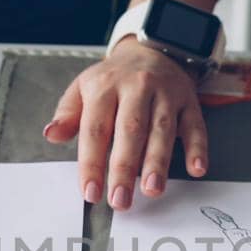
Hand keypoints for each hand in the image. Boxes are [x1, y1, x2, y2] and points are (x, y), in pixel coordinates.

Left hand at [42, 39, 208, 209]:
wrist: (152, 50)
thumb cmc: (114, 79)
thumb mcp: (83, 88)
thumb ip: (67, 113)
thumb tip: (52, 134)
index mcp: (105, 87)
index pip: (96, 129)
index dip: (92, 163)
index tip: (90, 192)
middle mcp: (137, 87)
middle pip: (130, 130)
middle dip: (124, 168)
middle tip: (120, 199)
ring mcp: (166, 94)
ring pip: (162, 129)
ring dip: (158, 162)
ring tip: (152, 189)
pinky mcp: (189, 101)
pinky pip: (195, 125)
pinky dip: (198, 148)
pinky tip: (196, 169)